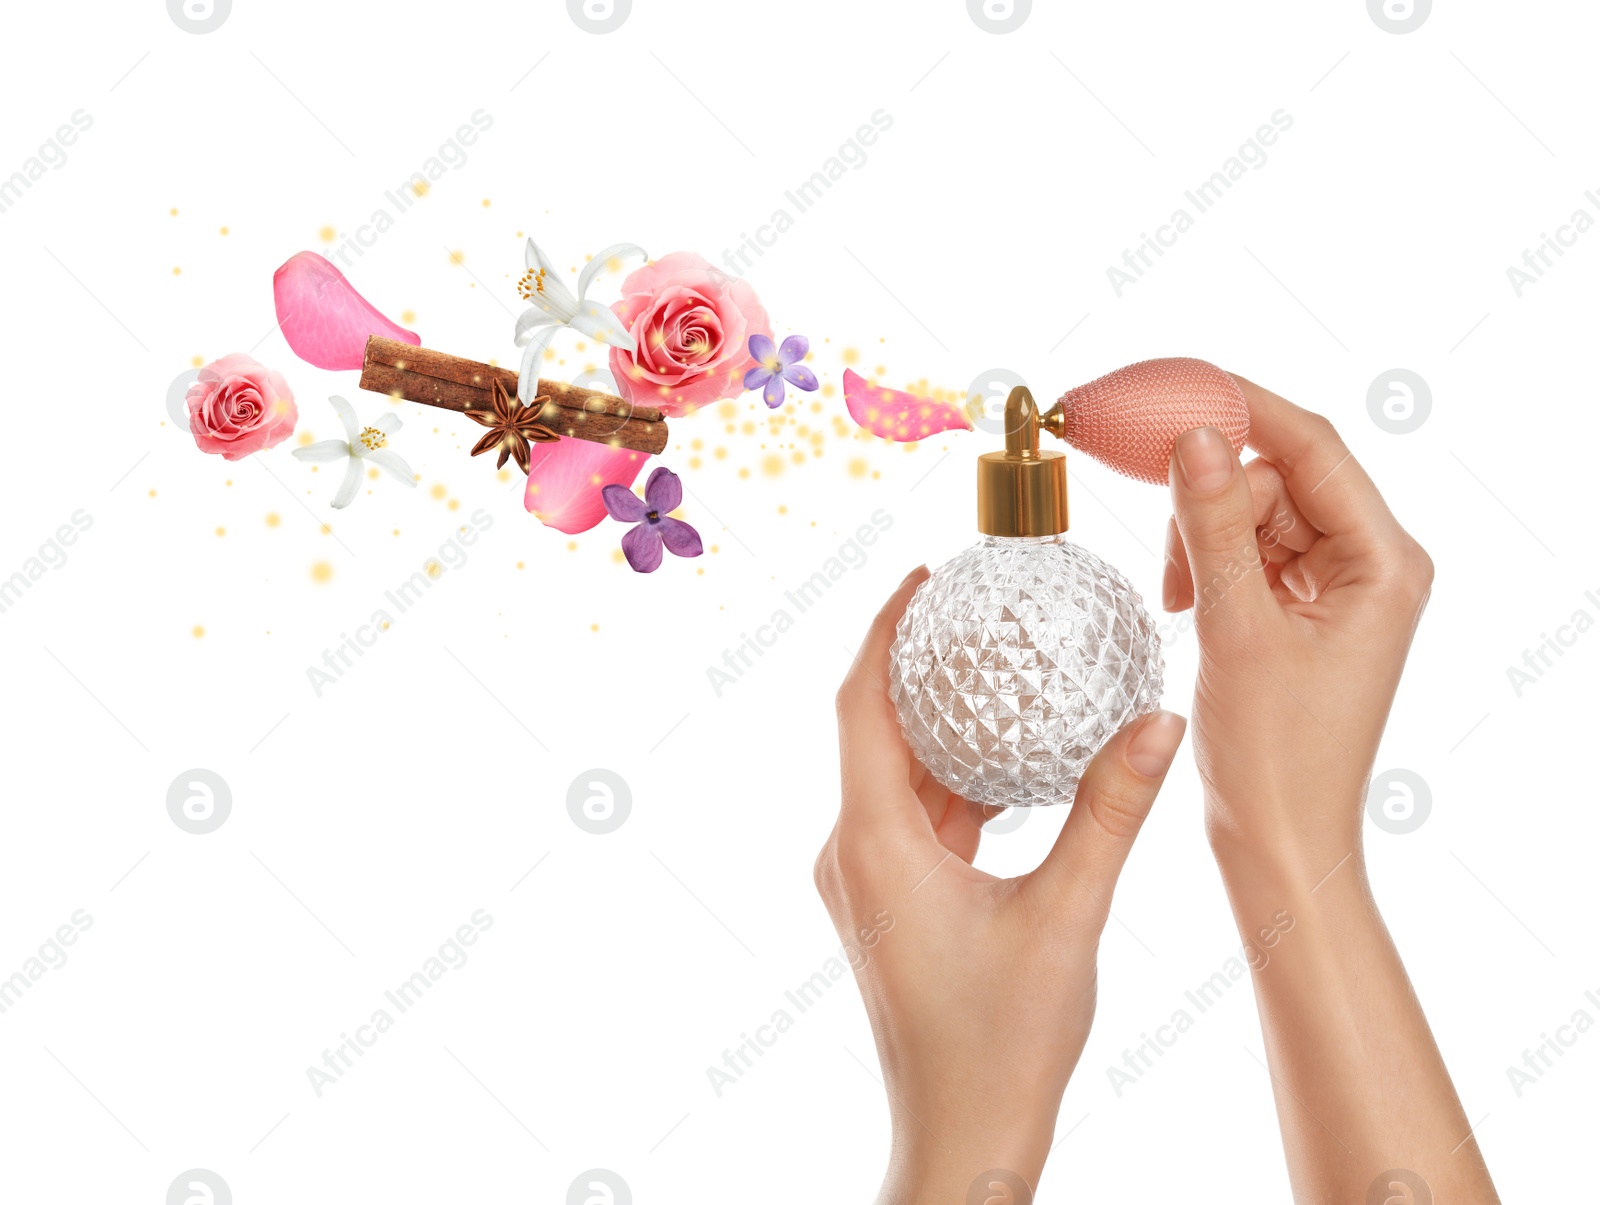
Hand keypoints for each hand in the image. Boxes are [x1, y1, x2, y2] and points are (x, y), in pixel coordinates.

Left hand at [816, 566, 1186, 1203]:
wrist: (961, 1138)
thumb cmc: (1003, 1044)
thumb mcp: (1069, 917)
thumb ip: (1110, 813)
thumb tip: (1158, 721)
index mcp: (873, 843)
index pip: (861, 705)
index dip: (881, 630)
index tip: (920, 574)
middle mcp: (854, 854)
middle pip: (873, 729)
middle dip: (915, 663)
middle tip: (970, 605)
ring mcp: (869, 882)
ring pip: (897, 776)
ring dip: (940, 724)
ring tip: (995, 667)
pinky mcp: (890, 905)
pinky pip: (916, 817)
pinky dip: (957, 781)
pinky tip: (1014, 764)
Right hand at [1163, 381, 1434, 875]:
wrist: (1278, 839)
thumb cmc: (1274, 754)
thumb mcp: (1234, 629)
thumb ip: (1211, 526)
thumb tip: (1191, 437)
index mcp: (1383, 561)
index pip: (1311, 447)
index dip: (1239, 409)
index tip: (1169, 390)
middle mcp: (1372, 562)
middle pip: (1277, 478)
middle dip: (1211, 503)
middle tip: (1169, 559)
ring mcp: (1339, 584)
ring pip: (1254, 511)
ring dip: (1205, 540)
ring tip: (1184, 604)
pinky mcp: (1305, 606)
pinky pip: (1249, 550)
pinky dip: (1210, 565)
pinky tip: (1189, 607)